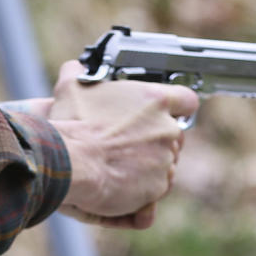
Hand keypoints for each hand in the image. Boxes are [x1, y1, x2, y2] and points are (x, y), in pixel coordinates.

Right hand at [49, 60, 198, 228]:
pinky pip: (156, 185)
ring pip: (165, 159)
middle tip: (128, 138)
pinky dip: (143, 184)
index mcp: (154, 100)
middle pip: (173, 132)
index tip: (165, 109)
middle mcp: (166, 129)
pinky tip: (121, 179)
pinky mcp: (157, 186)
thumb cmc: (73, 125)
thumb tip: (74, 69)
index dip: (176, 105)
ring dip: (148, 160)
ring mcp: (165, 159)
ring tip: (119, 161)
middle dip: (154, 136)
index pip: (185, 99)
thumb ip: (77, 73)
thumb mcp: (71, 87)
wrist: (70, 163)